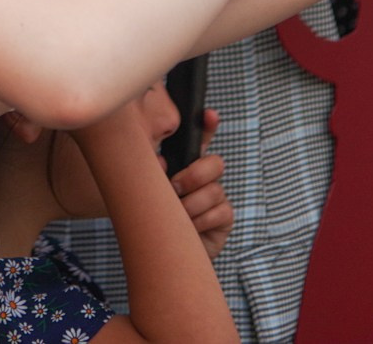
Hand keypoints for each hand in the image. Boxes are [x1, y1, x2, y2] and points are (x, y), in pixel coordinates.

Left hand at [168, 108, 231, 260]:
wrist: (162, 257)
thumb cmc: (153, 221)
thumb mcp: (148, 193)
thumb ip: (154, 174)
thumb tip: (160, 163)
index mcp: (184, 166)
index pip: (200, 139)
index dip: (207, 125)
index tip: (209, 115)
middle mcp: (203, 179)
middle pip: (214, 163)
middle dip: (194, 175)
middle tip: (174, 188)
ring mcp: (215, 198)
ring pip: (214, 191)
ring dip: (191, 205)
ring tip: (176, 215)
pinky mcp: (223, 219)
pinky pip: (220, 212)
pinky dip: (200, 221)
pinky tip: (188, 228)